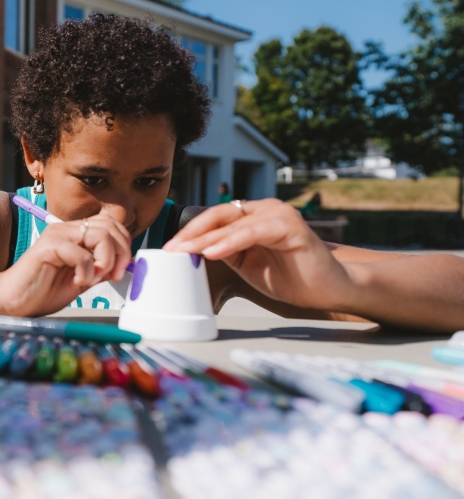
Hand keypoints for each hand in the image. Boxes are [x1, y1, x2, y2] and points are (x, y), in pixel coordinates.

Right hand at [0, 214, 131, 315]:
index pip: (111, 224)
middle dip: (121, 253)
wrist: (15, 301)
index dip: (123, 244)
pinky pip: (81, 254)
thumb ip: (100, 268)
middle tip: (113, 275)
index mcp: (76, 234)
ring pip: (100, 235)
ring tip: (93, 278)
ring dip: (105, 260)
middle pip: (110, 226)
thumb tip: (123, 264)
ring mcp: (57, 235)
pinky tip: (77, 282)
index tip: (120, 270)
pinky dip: (86, 271)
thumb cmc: (43, 291)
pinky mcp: (48, 246)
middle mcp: (67, 230)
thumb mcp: (82, 279)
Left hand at [163, 198, 353, 309]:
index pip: (214, 218)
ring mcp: (279, 215)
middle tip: (170, 249)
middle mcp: (265, 209)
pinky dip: (230, 242)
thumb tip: (190, 251)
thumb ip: (224, 251)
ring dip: (205, 238)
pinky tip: (212, 252)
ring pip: (233, 223)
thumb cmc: (291, 276)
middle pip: (219, 215)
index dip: (190, 232)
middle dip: (191, 233)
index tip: (169, 248)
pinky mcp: (291, 228)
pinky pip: (253, 232)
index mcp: (254, 216)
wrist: (329, 289)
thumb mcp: (246, 263)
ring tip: (184, 251)